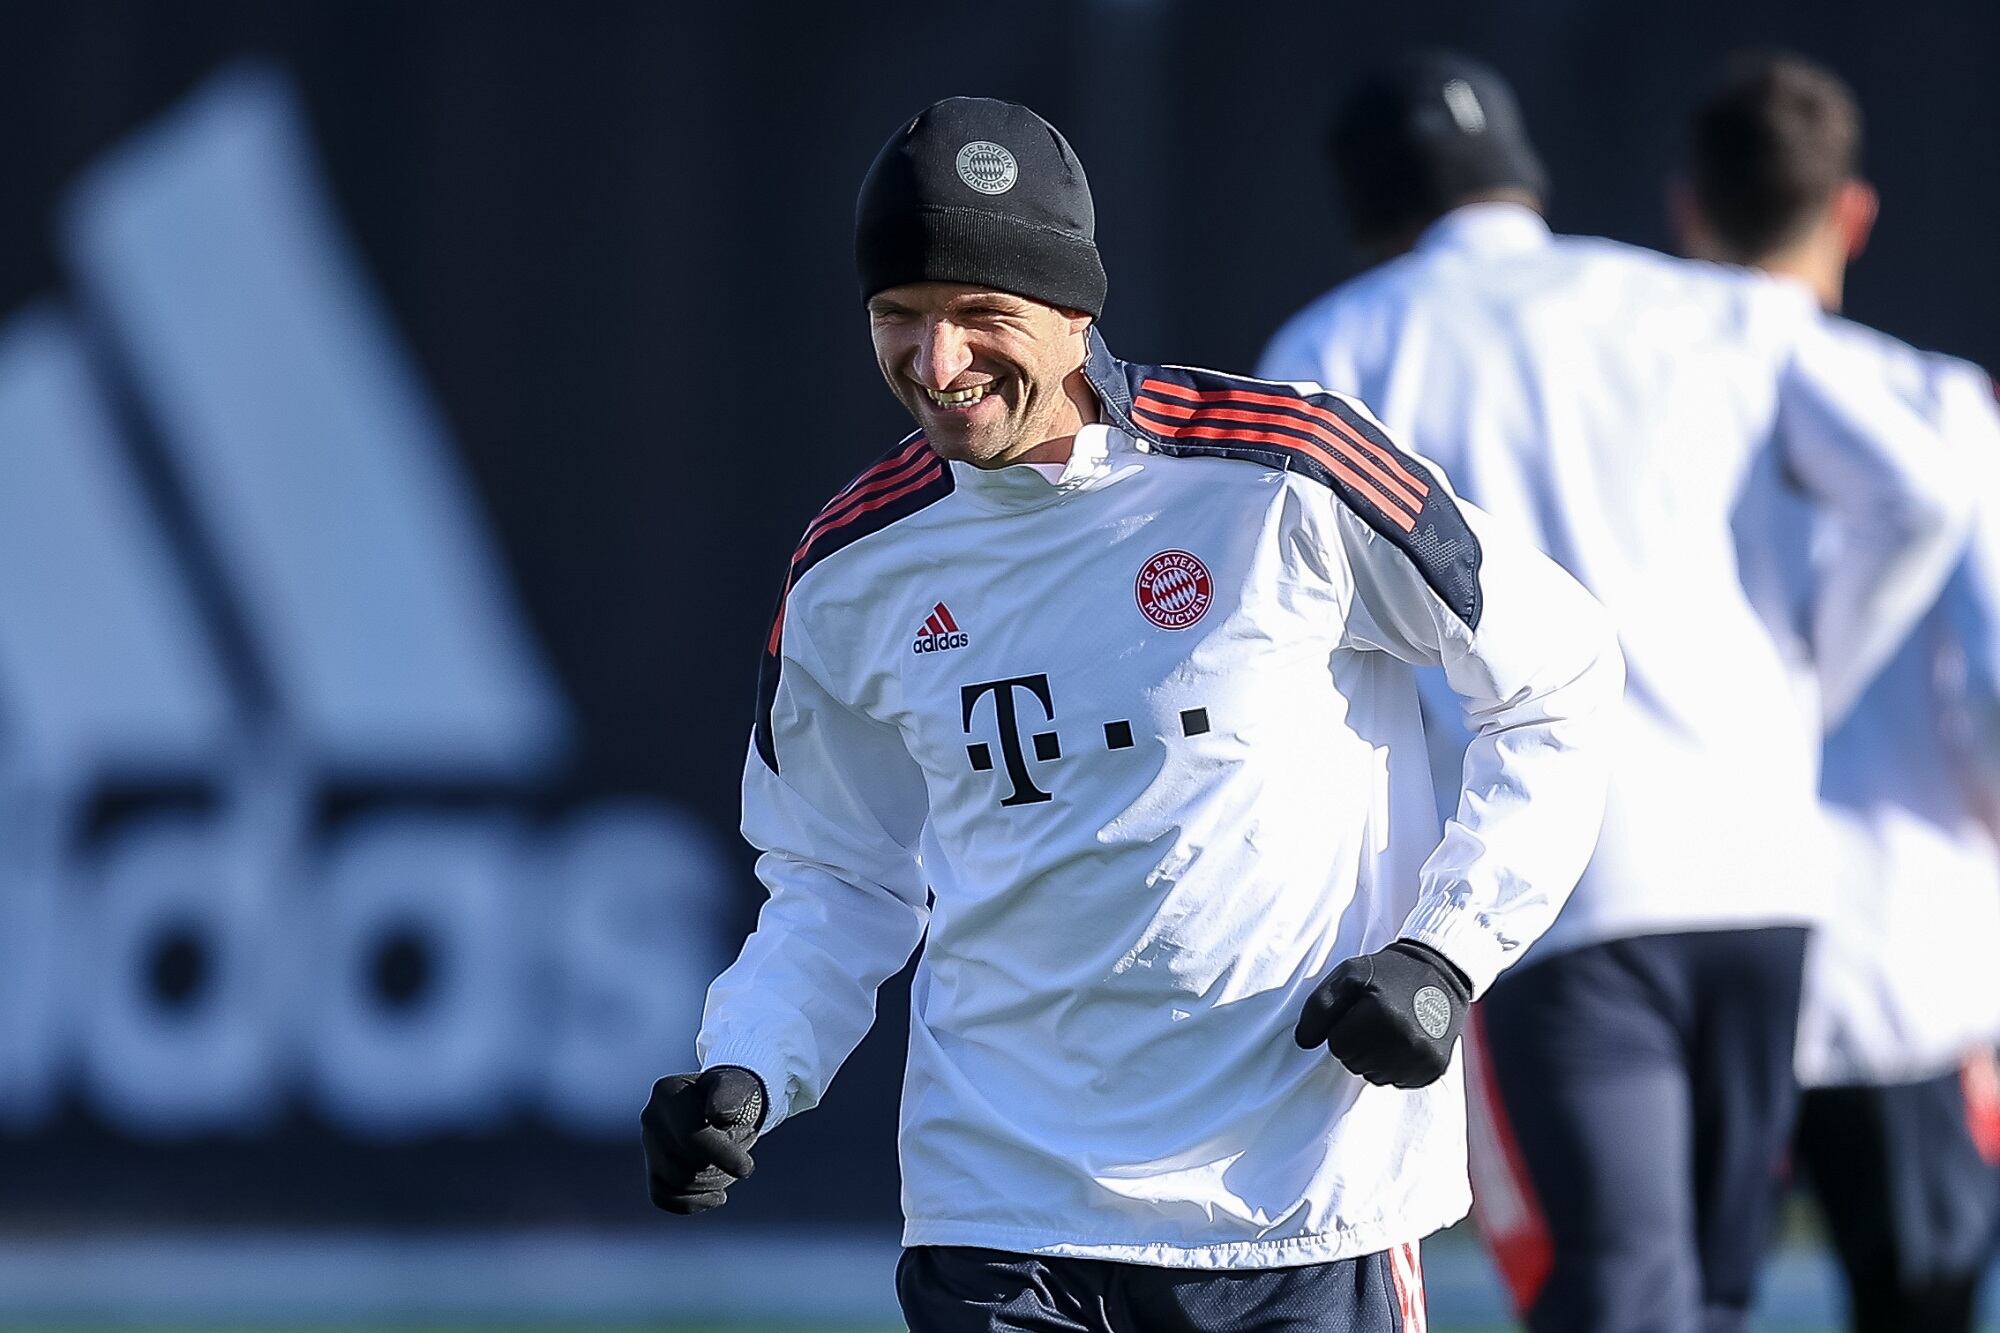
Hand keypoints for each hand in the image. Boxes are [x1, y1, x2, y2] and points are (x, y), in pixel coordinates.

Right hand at [641, 1065, 767, 1213]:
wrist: (725, 1104)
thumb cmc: (734, 1095)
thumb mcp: (738, 1088)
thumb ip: (730, 1097)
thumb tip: (718, 1116)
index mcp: (667, 1092)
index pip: (690, 1135)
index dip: (720, 1155)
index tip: (746, 1169)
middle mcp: (651, 1118)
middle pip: (685, 1164)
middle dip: (720, 1166)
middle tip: (743, 1156)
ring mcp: (649, 1145)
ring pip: (678, 1183)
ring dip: (713, 1182)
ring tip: (731, 1163)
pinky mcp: (652, 1168)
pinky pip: (664, 1197)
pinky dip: (692, 1202)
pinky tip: (717, 1196)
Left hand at [1294, 940, 1470, 1088]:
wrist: (1440, 973)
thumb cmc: (1387, 973)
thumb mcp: (1348, 975)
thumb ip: (1319, 1006)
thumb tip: (1303, 1042)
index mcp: (1381, 1014)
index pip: (1338, 1046)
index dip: (1342, 1029)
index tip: (1357, 1013)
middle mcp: (1405, 1040)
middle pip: (1354, 1064)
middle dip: (1356, 1045)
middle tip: (1373, 1021)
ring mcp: (1422, 1057)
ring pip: (1375, 1077)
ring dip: (1374, 1058)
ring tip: (1388, 1031)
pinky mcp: (1434, 1068)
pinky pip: (1398, 1082)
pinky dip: (1395, 1067)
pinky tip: (1403, 1043)